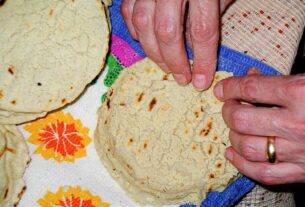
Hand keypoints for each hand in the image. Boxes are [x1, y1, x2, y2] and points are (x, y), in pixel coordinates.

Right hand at [121, 0, 233, 89]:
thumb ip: (206, 19)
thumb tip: (195, 53)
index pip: (202, 30)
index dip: (203, 60)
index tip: (201, 81)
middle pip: (167, 31)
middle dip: (174, 61)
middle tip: (182, 78)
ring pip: (143, 25)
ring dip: (154, 52)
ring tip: (166, 66)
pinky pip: (128, 13)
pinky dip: (136, 33)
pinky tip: (148, 43)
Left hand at [214, 68, 304, 184]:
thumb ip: (278, 79)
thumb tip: (249, 75)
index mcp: (301, 93)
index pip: (251, 88)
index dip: (230, 87)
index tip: (222, 89)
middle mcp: (298, 123)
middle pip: (243, 119)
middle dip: (228, 111)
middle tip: (229, 107)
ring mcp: (299, 150)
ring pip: (248, 146)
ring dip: (232, 136)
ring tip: (232, 128)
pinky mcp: (302, 171)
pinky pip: (263, 173)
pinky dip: (241, 164)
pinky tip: (231, 153)